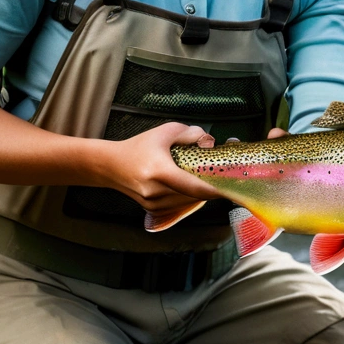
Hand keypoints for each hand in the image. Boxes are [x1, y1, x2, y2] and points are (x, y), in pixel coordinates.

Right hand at [96, 121, 216, 213]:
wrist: (111, 166)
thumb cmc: (137, 148)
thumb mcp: (165, 132)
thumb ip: (190, 133)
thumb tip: (209, 142)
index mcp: (159, 172)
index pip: (195, 187)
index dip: (216, 189)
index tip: (231, 187)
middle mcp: (156, 192)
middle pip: (195, 195)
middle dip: (209, 185)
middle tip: (217, 173)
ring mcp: (154, 205)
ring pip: (190, 202)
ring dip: (199, 192)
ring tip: (199, 176)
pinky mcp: (154, 211)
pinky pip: (181, 206)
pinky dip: (188, 196)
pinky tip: (186, 184)